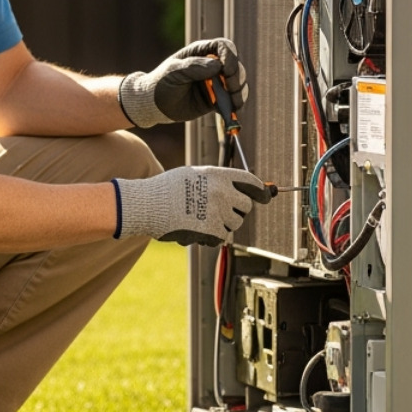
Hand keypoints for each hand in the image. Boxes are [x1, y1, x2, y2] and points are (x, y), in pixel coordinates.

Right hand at [114, 165, 272, 245]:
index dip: (259, 190)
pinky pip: (223, 237)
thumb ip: (217, 181)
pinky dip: (213, 237)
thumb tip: (239, 190)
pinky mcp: (212, 230)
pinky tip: (197, 229)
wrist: (146, 205)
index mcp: (217, 174)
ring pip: (235, 223)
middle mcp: (221, 191)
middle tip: (220, 211)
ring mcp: (218, 211)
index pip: (249, 181)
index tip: (264, 195)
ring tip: (201, 218)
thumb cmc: (166, 189)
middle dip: (237, 210)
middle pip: (246, 206)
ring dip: (223, 224)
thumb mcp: (193, 174)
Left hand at [117, 38, 247, 128]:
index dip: (230, 56)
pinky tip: (230, 110)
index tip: (227, 70)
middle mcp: (212, 65)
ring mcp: (216, 82)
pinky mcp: (217, 98)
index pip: (224, 47)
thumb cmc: (161, 83)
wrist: (154, 105)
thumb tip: (217, 66)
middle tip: (230, 89)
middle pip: (235, 65)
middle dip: (236, 77)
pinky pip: (233, 99)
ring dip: (239, 92)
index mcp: (201, 52)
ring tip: (233, 103)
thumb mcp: (174, 72)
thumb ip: (194, 67)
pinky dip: (235, 104)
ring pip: (237, 83)